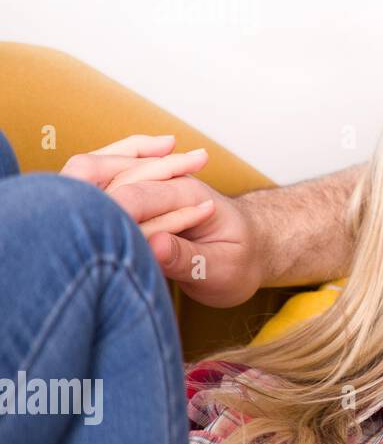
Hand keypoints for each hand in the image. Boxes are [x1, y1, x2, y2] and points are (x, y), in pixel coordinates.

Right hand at [60, 134, 266, 307]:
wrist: (254, 248)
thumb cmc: (242, 261)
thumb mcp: (225, 269)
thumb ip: (189, 258)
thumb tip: (154, 245)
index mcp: (189, 195)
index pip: (134, 198)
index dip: (107, 218)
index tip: (89, 244)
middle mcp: (168, 185)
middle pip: (108, 177)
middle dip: (82, 201)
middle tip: (68, 239)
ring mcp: (152, 190)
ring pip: (97, 174)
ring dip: (77, 190)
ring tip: (68, 226)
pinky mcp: (139, 202)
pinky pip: (101, 184)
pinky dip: (86, 188)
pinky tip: (74, 207)